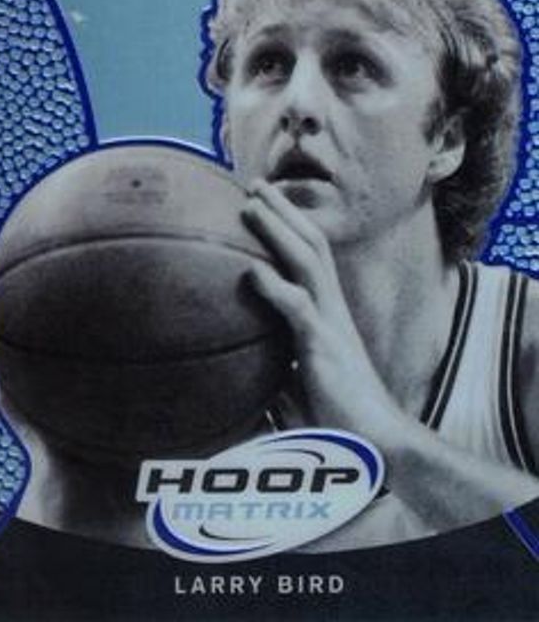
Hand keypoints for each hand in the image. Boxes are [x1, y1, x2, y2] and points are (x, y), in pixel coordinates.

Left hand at [242, 179, 397, 437]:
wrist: (375, 440)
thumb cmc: (339, 412)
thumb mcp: (304, 376)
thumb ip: (281, 360)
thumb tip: (249, 363)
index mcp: (330, 310)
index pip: (314, 254)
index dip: (291, 225)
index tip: (264, 203)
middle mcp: (333, 307)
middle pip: (312, 243)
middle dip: (285, 210)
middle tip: (255, 184)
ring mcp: (331, 323)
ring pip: (308, 261)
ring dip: (279, 229)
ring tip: (251, 204)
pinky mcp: (324, 346)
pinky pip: (298, 308)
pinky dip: (274, 286)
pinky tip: (252, 270)